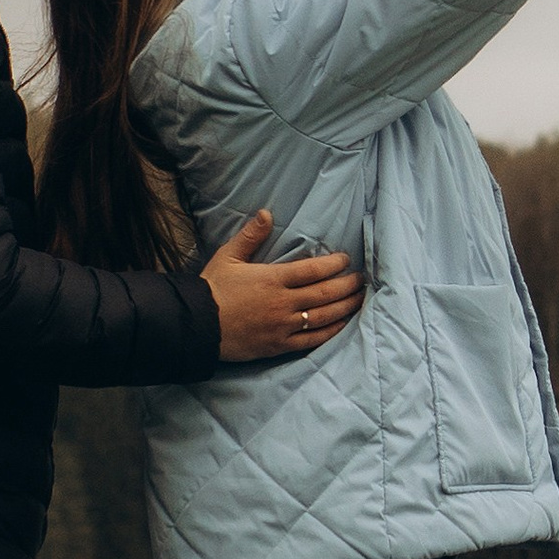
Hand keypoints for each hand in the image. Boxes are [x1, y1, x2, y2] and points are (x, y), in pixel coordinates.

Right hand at [199, 210, 364, 361]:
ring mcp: (283, 326)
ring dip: (345, 307)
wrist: (196, 325)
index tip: (345, 260)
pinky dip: (331, 331)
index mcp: (273, 279)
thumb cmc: (212, 289)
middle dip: (347, 285)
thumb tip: (266, 213)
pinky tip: (342, 324)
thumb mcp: (228, 256)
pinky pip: (312, 340)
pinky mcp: (279, 345)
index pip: (313, 270)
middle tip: (361, 279)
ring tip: (359, 299)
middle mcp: (283, 303)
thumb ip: (251, 236)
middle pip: (325, 293)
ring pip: (324, 317)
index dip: (334, 264)